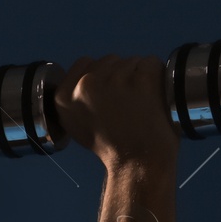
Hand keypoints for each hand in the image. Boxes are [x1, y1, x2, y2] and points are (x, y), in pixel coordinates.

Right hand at [52, 54, 180, 167]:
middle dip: (120, 75)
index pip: (84, 63)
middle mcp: (86, 85)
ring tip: (140, 103)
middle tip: (126, 103)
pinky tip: (152, 97)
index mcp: (64, 97)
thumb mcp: (75, 124)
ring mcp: (115, 79)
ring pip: (132, 61)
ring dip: (139, 77)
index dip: (100, 75)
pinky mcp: (142, 77)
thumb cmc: (111, 146)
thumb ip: (74, 97)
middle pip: (109, 60)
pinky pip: (151, 63)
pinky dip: (156, 76)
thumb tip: (84, 76)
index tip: (109, 94)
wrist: (137, 161)